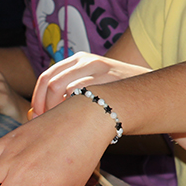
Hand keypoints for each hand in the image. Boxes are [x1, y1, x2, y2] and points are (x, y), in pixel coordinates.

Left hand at [31, 51, 149, 114]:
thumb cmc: (115, 94)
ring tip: (62, 125)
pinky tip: (79, 122)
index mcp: (78, 60)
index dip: (38, 100)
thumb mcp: (91, 83)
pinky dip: (75, 111)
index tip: (38, 117)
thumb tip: (35, 114)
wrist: (150, 91)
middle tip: (46, 125)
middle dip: (44, 107)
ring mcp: (99, 71)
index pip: (46, 77)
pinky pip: (82, 97)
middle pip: (51, 84)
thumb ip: (68, 92)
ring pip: (64, 90)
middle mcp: (86, 61)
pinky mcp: (110, 82)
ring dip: (57, 111)